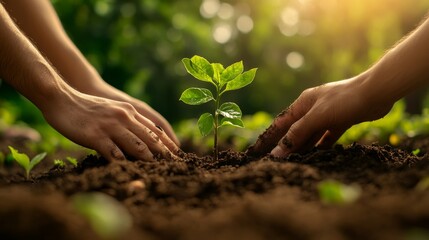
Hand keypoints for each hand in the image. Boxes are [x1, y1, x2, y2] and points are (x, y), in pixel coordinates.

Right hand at [41, 91, 179, 161]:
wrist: (61, 98)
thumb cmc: (86, 107)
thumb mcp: (113, 110)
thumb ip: (127, 121)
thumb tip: (140, 138)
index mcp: (129, 111)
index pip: (155, 128)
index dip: (168, 141)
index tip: (178, 152)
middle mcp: (124, 117)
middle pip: (150, 137)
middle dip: (164, 152)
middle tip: (176, 164)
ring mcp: (110, 126)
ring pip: (136, 144)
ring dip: (149, 158)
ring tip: (159, 169)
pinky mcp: (96, 135)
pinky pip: (113, 152)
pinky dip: (123, 162)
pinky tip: (130, 170)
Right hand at [247, 77, 392, 156]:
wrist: (376, 92)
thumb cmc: (344, 100)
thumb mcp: (316, 117)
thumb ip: (297, 134)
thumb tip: (277, 152)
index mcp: (301, 104)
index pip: (279, 125)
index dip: (267, 139)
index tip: (255, 152)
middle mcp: (311, 109)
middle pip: (293, 131)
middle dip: (282, 146)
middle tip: (271, 162)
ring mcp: (326, 115)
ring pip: (309, 136)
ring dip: (300, 148)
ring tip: (290, 163)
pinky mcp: (340, 122)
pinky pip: (325, 138)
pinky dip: (320, 147)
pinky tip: (316, 157)